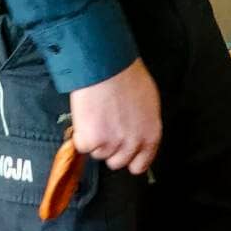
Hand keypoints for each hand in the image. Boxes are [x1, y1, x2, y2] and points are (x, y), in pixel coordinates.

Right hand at [69, 58, 161, 174]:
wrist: (105, 65)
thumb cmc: (127, 75)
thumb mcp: (148, 102)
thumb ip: (144, 124)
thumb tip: (137, 132)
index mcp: (150, 135)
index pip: (140, 165)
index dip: (130, 160)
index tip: (123, 153)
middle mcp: (132, 144)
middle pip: (117, 162)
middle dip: (110, 148)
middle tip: (105, 126)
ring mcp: (111, 144)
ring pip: (98, 154)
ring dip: (94, 140)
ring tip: (96, 115)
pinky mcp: (91, 141)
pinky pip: (82, 146)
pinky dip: (80, 134)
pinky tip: (86, 116)